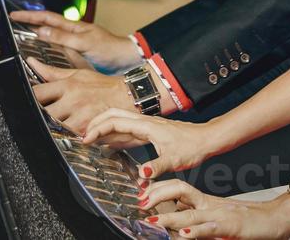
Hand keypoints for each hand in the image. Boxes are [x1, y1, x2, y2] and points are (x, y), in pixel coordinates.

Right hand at [9, 10, 141, 72]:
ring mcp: (74, 43)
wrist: (126, 60)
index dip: (30, 16)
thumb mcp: (84, 42)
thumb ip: (63, 37)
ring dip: (36, 35)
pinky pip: (57, 49)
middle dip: (30, 23)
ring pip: (51, 37)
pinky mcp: (77, 54)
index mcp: (73, 26)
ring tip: (21, 38)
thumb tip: (41, 31)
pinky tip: (41, 55)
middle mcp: (72, 33)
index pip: (47, 18)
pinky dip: (46, 49)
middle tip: (12, 23)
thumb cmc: (109, 49)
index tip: (13, 15)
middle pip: (47, 25)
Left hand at [26, 61, 136, 134]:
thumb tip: (31, 62)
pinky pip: (67, 137)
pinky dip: (62, 137)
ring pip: (52, 127)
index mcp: (67, 85)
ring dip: (48, 128)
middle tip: (32, 118)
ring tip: (45, 128)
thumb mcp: (77, 74)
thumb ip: (52, 72)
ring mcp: (80, 116)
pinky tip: (60, 136)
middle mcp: (72, 100)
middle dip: (35, 116)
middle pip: (41, 113)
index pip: (37, 93)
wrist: (128, 96)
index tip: (22, 102)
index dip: (26, 99)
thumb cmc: (102, 85)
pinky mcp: (87, 130)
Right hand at [83, 108, 217, 175]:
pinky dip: (114, 133)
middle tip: (83, 137)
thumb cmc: (193, 146)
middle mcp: (145, 122)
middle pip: (114, 114)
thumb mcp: (175, 159)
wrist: (207, 139)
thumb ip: (157, 167)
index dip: (98, 129)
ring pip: (119, 120)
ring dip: (104, 126)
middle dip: (96, 122)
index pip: (116, 121)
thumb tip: (142, 174)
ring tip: (90, 139)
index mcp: (147, 126)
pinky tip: (110, 143)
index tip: (86, 140)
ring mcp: (147, 125)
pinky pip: (127, 128)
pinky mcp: (151, 131)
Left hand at [137, 179, 289, 239]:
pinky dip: (197, 231)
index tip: (140, 196)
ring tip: (153, 221)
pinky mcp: (231, 226)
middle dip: (158, 197)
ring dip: (170, 218)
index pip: (178, 189)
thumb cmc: (249, 221)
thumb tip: (177, 224)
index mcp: (205, 202)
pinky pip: (210, 228)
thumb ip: (198, 219)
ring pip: (191, 212)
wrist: (277, 217)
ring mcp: (220, 214)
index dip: (158, 190)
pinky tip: (185, 234)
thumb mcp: (217, 219)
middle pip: (180, 192)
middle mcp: (210, 205)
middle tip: (140, 204)